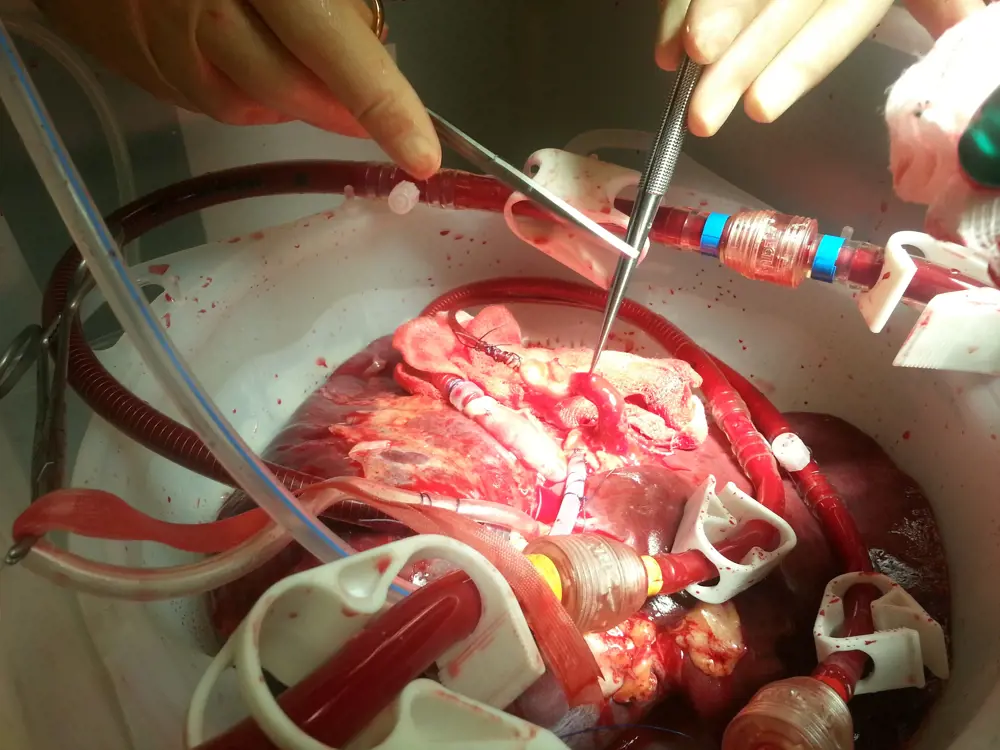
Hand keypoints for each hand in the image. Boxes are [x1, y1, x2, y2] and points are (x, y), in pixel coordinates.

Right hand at [37, 0, 440, 177]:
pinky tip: (237, 58)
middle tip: (365, 111)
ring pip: (244, 105)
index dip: (382, 105)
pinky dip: (237, 90)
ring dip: (284, 97)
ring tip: (287, 56)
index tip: (421, 155)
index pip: (333, 50)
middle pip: (287, 90)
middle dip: (335, 107)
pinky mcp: (135, 63)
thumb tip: (371, 48)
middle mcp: (205, 12)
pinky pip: (202, 99)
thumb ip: (336, 4)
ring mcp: (161, 43)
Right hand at [655, 0, 986, 137]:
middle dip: (737, 60)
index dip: (796, 64)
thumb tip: (970, 24)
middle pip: (779, 7)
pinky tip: (665, 39)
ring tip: (674, 61)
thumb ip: (941, 0)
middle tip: (701, 110)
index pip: (832, 23)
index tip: (758, 108)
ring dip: (699, 19)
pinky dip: (678, 1)